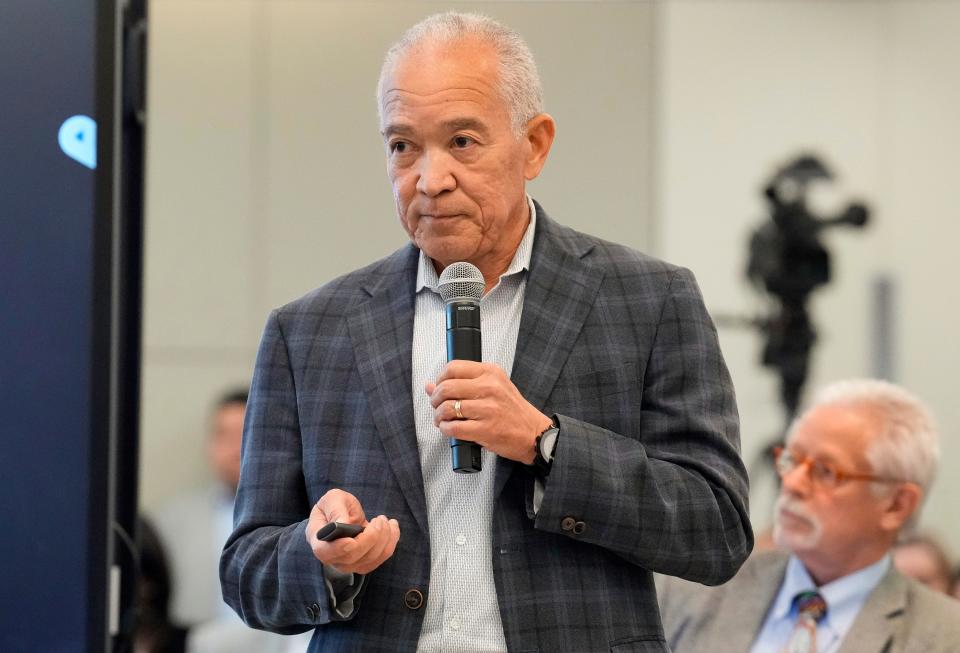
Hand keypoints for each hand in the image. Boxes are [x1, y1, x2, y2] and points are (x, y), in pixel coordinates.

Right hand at [305, 489, 399, 574]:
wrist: (343, 514)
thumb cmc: (334, 506)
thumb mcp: (333, 499)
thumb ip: (336, 510)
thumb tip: (343, 523)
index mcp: (319, 541)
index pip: (325, 552)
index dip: (339, 548)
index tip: (351, 539)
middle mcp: (332, 557)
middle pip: (353, 556)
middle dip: (371, 536)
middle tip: (379, 519)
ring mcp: (348, 564)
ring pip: (371, 558)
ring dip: (384, 537)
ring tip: (383, 519)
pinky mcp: (364, 563)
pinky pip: (381, 557)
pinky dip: (391, 541)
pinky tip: (392, 526)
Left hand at [426, 360, 552, 463]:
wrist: (533, 433)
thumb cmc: (513, 410)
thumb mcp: (494, 387)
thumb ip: (463, 383)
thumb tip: (430, 385)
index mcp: (491, 373)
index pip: (453, 368)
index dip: (440, 378)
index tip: (439, 387)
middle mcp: (489, 388)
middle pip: (447, 387)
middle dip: (436, 399)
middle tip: (437, 405)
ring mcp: (488, 409)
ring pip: (448, 408)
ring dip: (439, 416)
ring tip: (442, 419)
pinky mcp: (486, 429)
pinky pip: (454, 428)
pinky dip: (445, 429)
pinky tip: (448, 429)